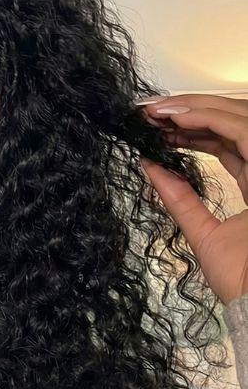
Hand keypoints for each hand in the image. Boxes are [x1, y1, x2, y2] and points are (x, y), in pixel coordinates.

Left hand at [136, 94, 247, 306]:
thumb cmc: (241, 280)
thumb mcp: (201, 232)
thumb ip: (179, 199)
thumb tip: (149, 168)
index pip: (227, 143)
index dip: (194, 129)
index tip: (158, 126)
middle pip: (233, 123)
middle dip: (190, 111)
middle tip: (150, 111)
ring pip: (238, 117)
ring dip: (195, 108)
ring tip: (157, 112)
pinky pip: (242, 130)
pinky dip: (208, 119)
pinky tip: (177, 118)